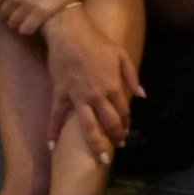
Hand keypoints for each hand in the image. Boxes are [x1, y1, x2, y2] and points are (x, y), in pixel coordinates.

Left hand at [0, 0, 91, 36]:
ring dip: (16, 23)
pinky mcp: (42, 13)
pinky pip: (26, 29)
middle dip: (7, 15)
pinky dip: (26, 29)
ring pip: (13, 24)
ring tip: (26, 18)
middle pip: (2, 16)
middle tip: (18, 12)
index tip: (7, 6)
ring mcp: (27, 6)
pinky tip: (32, 23)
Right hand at [43, 6, 138, 160]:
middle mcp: (97, 96)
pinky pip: (56, 117)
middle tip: (117, 147)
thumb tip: (142, 95)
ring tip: (99, 160)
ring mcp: (78, 97)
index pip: (123, 111)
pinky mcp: (61, 95)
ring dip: (94, 145)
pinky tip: (52, 147)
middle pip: (109, 123)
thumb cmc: (98, 42)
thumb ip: (132, 77)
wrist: (70, 34)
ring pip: (87, 127)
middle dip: (115, 137)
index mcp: (113, 86)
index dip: (127, 122)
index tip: (126, 130)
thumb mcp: (122, 56)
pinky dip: (53, 132)